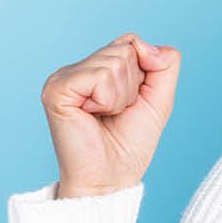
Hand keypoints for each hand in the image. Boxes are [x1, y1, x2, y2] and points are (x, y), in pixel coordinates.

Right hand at [40, 32, 180, 197]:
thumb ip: (165, 64)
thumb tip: (143, 44)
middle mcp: (77, 68)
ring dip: (121, 96)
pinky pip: (100, 77)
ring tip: (105, 116)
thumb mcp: (159, 98)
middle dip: (132, 86)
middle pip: (125, 50)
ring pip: (115, 62)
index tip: (130, 103)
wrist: (110, 180)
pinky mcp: (57, 89)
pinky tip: (92, 115)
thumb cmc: (130, 144)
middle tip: (115, 113)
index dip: (142, 73)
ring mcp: (64, 76)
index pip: (131, 42)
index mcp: (96, 67)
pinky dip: (108, 100)